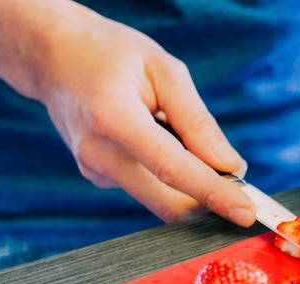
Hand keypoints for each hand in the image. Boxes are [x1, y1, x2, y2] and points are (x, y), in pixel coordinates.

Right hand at [34, 5, 254, 225]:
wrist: (53, 57)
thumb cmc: (111, 54)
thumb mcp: (163, 70)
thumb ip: (197, 121)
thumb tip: (230, 166)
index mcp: (114, 119)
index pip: (172, 170)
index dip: (213, 194)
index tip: (245, 213)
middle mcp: (98, 154)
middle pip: (168, 202)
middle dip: (209, 200)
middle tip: (236, 178)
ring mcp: (94, 171)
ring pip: (160, 199)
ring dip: (189, 183)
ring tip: (176, 131)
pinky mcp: (97, 177)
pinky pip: (147, 187)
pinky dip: (167, 175)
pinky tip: (154, 137)